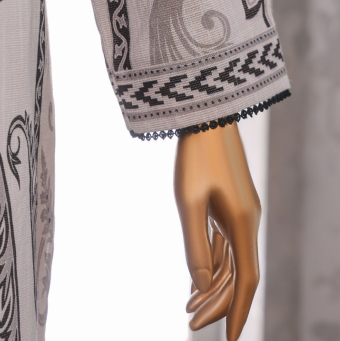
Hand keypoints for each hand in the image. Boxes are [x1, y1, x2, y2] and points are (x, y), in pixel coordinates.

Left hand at [174, 122, 260, 340]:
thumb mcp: (188, 200)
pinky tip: (199, 274)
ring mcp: (240, 212)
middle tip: (191, 323)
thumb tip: (201, 285)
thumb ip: (195, 244)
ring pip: (231, 259)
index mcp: (242, 224)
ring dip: (213, 284)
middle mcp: (247, 221)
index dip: (237, 312)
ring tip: (188, 306)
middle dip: (217, 302)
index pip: (245, 281)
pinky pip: (225, 242)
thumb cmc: (195, 155)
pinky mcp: (230, 202)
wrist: (206, 114)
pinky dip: (214, 261)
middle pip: (237, 273)